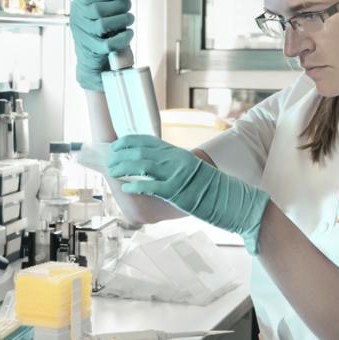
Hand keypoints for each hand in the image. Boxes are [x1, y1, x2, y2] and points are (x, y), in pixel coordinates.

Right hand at [69, 0, 133, 91]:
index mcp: (79, 6)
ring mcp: (84, 36)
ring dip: (122, 20)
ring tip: (130, 19)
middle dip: (119, 5)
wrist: (91, 63)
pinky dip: (122, 38)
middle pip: (98, 9)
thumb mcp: (94, 9)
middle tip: (128, 6)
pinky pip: (108, 44)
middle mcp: (78, 20)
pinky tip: (128, 33)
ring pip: (103, 25)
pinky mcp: (92, 51)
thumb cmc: (97, 32)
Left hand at [108, 135, 269, 251]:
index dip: (127, 141)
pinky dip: (135, 186)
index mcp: (176, 153)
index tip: (115, 145)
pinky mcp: (177, 191)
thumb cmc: (208, 188)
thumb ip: (170, 165)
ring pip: (141, 165)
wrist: (229, 198)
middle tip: (109, 161)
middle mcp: (175, 159)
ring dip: (123, 168)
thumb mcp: (188, 169)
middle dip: (120, 156)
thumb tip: (148, 169)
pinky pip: (150, 186)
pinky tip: (126, 188)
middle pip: (139, 151)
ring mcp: (176, 174)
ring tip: (112, 172)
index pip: (146, 140)